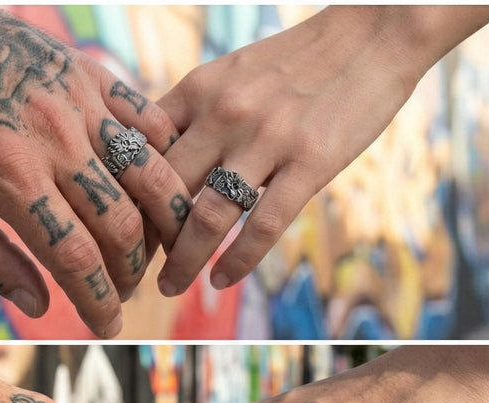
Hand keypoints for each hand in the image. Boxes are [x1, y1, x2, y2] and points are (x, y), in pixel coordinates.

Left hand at [0, 6, 192, 336]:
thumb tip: (38, 306)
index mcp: (10, 176)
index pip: (75, 258)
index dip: (100, 303)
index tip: (110, 329)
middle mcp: (54, 139)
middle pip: (121, 227)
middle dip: (129, 274)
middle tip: (121, 291)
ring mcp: (80, 103)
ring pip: (151, 178)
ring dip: (163, 228)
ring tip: (149, 253)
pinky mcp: (94, 76)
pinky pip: (152, 126)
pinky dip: (167, 166)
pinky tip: (157, 196)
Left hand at [155, 6, 488, 296]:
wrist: (375, 30)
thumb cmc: (299, 61)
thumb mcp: (232, 74)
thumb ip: (195, 116)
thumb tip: (155, 163)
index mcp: (199, 89)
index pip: (141, 153)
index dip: (122, 198)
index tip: (113, 231)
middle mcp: (224, 113)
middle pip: (165, 190)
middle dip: (144, 238)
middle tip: (130, 270)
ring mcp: (267, 138)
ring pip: (206, 216)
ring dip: (182, 261)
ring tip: (169, 287)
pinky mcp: (310, 162)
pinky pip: (262, 226)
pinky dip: (236, 261)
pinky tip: (221, 280)